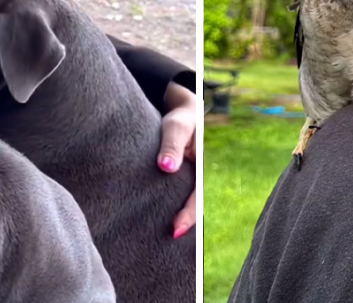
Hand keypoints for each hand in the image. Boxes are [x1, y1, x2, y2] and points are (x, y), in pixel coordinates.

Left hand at [157, 81, 196, 238]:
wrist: (182, 110)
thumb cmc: (179, 117)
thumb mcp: (176, 127)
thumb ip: (172, 145)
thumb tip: (166, 167)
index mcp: (201, 169)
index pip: (197, 198)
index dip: (188, 217)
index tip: (175, 231)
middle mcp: (195, 177)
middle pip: (191, 207)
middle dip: (181, 225)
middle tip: (165, 242)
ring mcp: (186, 179)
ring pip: (181, 203)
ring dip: (173, 218)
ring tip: (156, 239)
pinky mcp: (176, 178)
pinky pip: (173, 197)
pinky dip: (166, 208)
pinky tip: (151, 218)